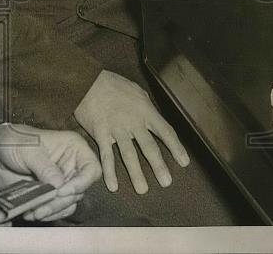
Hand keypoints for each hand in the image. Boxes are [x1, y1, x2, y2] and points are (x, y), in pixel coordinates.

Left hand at [0, 123, 101, 221]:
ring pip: (69, 203)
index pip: (91, 169)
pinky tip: (32, 213)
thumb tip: (58, 186)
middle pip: (80, 190)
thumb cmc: (16, 141)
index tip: (61, 192)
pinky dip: (47, 214)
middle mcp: (73, 165)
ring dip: (53, 211)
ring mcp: (63, 181)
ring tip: (34, 212)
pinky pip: (58, 209)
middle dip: (61, 202)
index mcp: (75, 148)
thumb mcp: (30, 150)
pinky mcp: (51, 194)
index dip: (81, 183)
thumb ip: (44, 167)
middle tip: (41, 208)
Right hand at [74, 70, 188, 194]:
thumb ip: (147, 108)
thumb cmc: (115, 85)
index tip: (184, 163)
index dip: (176, 148)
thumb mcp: (138, 92)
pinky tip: (114, 186)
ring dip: (136, 174)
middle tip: (166, 182)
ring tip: (143, 190)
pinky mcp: (100, 134)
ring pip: (129, 155)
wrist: (89, 81)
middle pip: (149, 147)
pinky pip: (106, 156)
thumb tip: (154, 119)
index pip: (166, 132)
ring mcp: (117, 129)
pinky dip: (109, 172)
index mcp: (146, 111)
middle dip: (158, 166)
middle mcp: (134, 122)